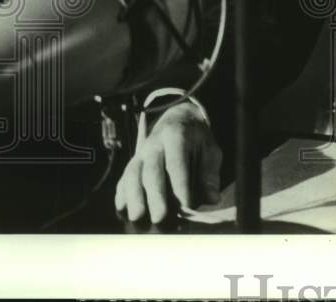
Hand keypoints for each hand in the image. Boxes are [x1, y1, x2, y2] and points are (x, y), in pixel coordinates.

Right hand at [114, 101, 221, 225]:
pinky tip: (122, 207)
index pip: (177, 163)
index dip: (180, 185)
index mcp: (176, 136)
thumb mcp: (210, 149)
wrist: (179, 118)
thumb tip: (213, 199)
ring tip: (137, 216)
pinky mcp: (133, 162)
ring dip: (133, 196)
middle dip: (155, 195)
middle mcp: (154, 143)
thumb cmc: (197, 139)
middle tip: (159, 217)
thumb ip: (210, 174)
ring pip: (133, 173)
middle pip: (151, 170)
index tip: (186, 206)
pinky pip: (124, 177)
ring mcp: (140, 153)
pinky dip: (121, 192)